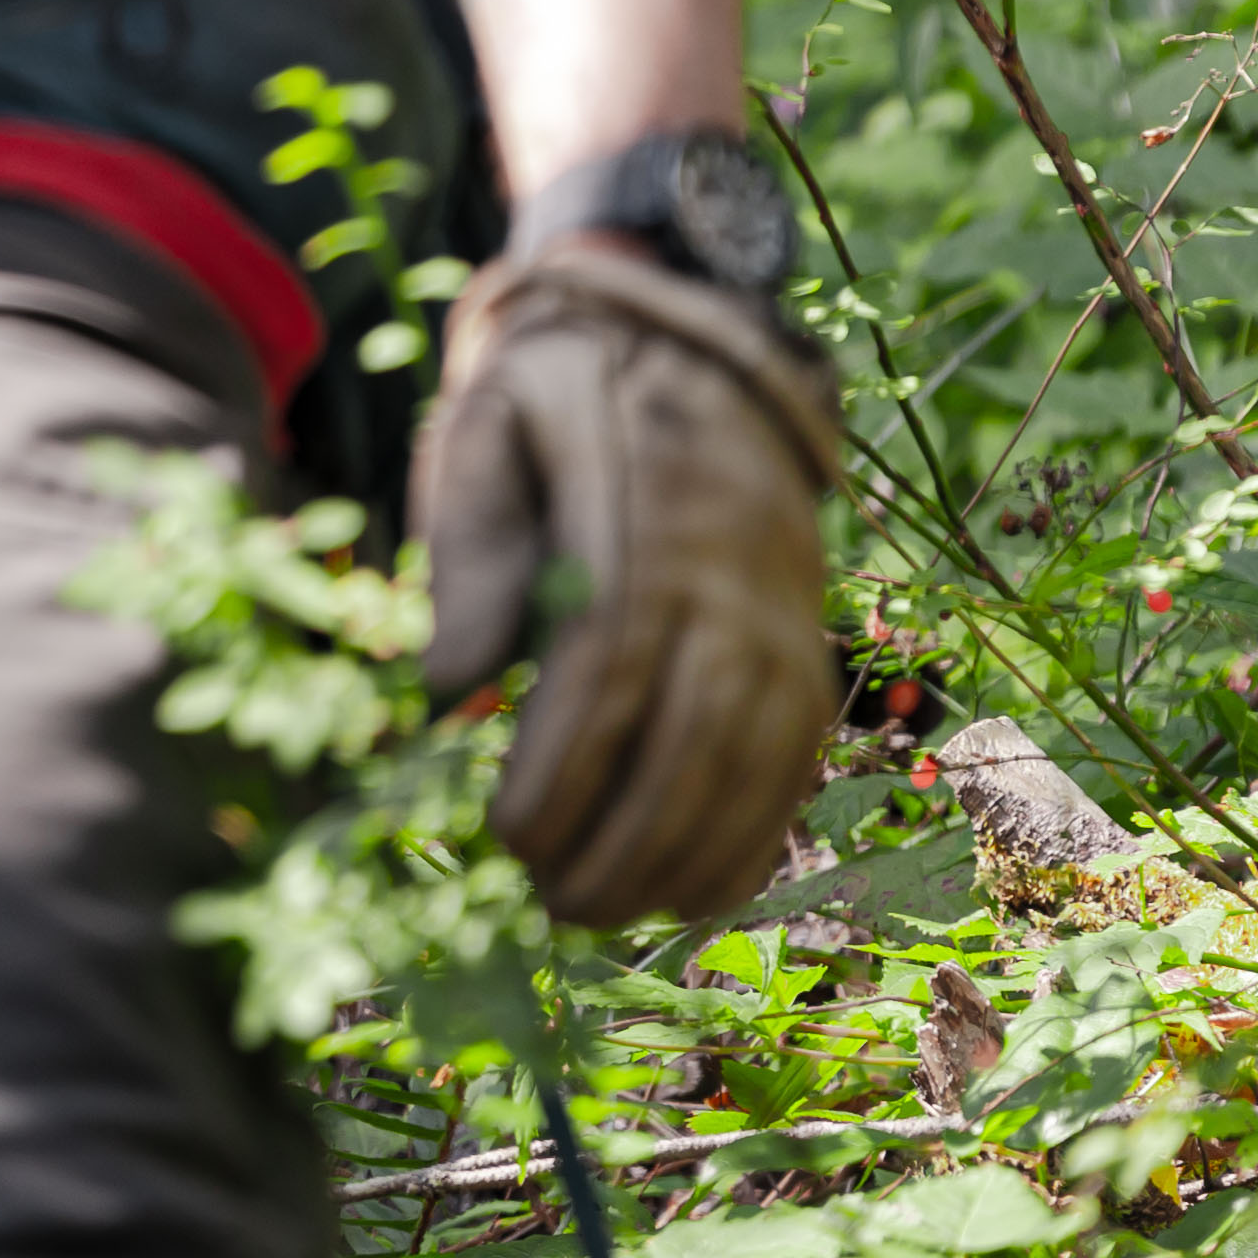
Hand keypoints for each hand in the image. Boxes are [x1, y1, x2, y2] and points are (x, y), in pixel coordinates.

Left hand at [414, 233, 845, 927]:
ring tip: (602, 914)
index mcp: (641, 514)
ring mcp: (784, 614)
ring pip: (753, 761)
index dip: (565, 764)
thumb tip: (449, 689)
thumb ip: (468, 548)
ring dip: (682, 855)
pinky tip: (692, 894)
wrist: (685, 343)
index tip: (505, 835)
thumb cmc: (552, 396)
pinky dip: (752, 837)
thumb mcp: (483, 426)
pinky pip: (797, 759)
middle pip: (690, 731)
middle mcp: (732, 574)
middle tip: (544, 902)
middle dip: (620, 835)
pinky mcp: (808, 645)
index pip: (611, 664)